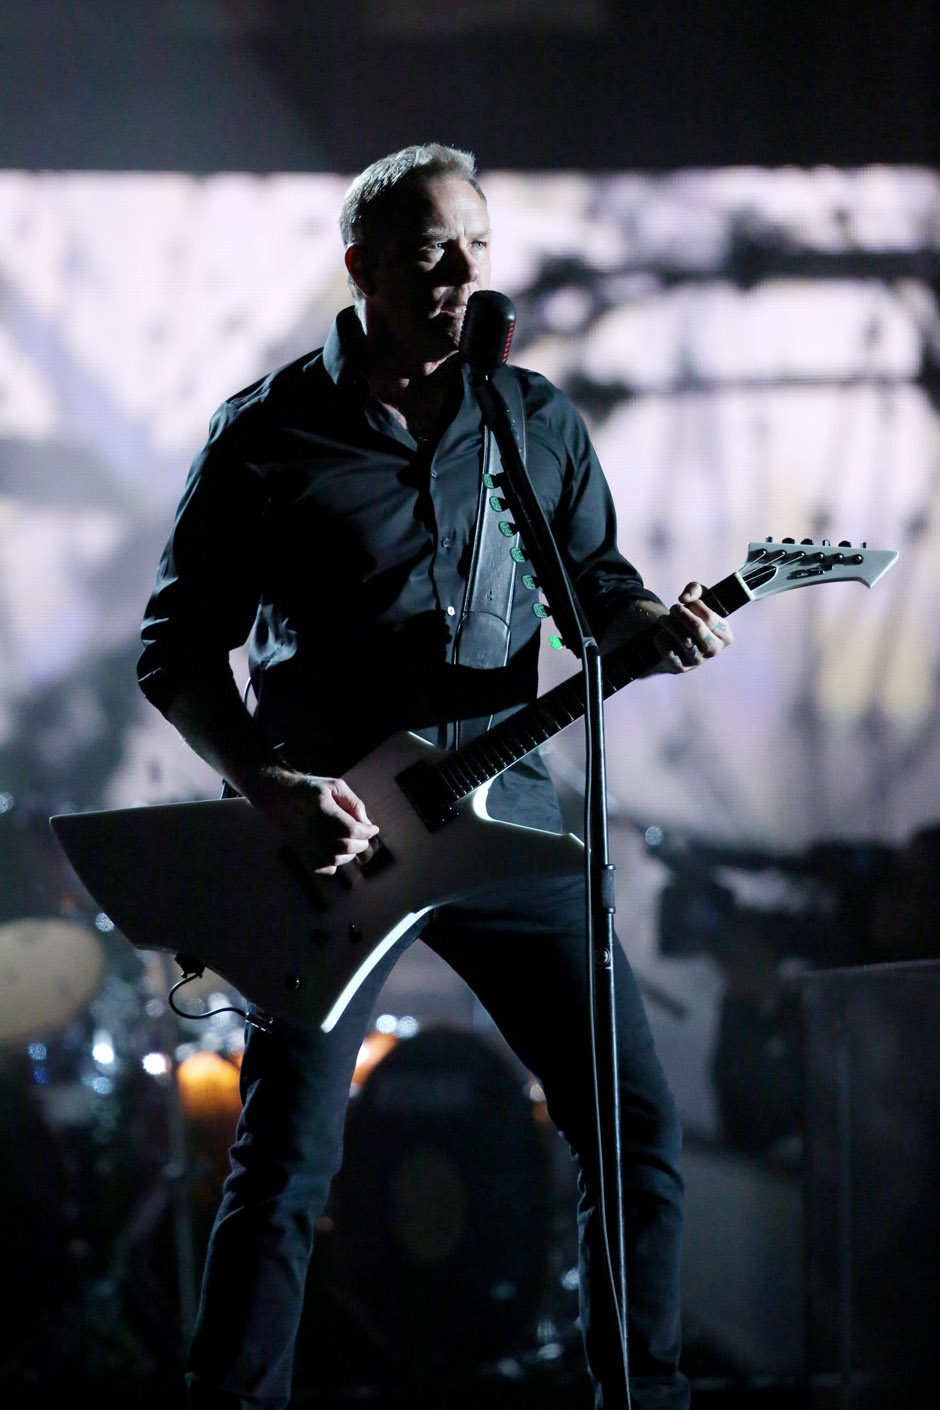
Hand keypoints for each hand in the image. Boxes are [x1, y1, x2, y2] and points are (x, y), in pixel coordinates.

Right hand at [252, 767, 379, 874]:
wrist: (278, 795)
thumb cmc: (309, 788)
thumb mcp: (335, 786)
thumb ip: (353, 803)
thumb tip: (366, 823)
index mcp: (323, 811)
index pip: (351, 830)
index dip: (367, 832)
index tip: (373, 829)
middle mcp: (313, 829)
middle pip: (345, 846)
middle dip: (361, 843)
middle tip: (364, 836)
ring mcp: (305, 842)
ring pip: (334, 859)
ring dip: (349, 854)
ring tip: (352, 842)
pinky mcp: (300, 849)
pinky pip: (318, 867)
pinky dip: (331, 866)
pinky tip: (336, 855)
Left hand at [655, 581, 732, 672]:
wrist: (675, 641)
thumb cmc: (692, 616)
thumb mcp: (698, 598)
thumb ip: (695, 589)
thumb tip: (684, 598)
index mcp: (725, 635)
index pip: (710, 618)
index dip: (696, 606)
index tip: (689, 604)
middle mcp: (714, 650)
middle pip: (697, 628)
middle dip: (681, 613)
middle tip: (674, 608)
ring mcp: (698, 661)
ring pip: (683, 640)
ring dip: (669, 624)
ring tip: (663, 619)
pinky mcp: (681, 668)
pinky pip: (670, 652)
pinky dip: (661, 639)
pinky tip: (660, 633)